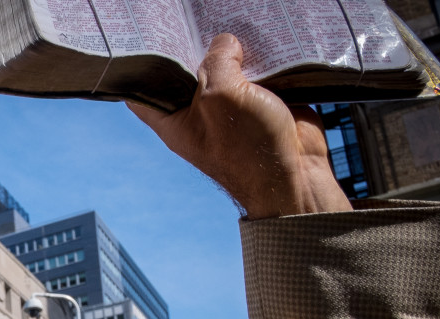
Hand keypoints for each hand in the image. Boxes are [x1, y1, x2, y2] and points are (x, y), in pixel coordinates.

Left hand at [127, 34, 351, 218]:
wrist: (297, 176)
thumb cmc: (249, 147)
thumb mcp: (221, 95)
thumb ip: (217, 61)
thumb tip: (227, 42)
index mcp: (174, 120)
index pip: (143, 92)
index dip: (143, 65)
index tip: (148, 41)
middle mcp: (198, 114)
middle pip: (187, 72)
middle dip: (193, 47)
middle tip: (198, 21)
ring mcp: (229, 109)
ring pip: (224, 68)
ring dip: (231, 49)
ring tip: (232, 24)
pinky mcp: (259, 102)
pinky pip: (255, 72)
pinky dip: (259, 57)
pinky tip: (260, 39)